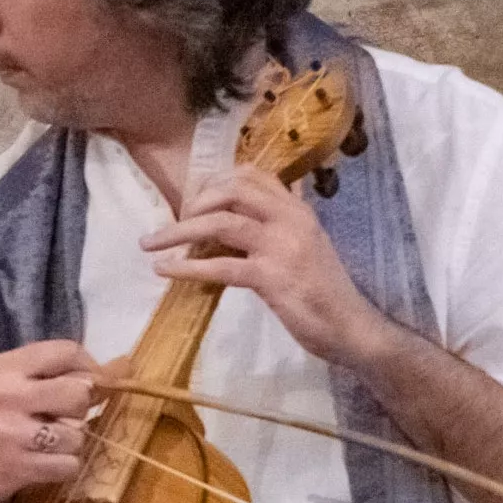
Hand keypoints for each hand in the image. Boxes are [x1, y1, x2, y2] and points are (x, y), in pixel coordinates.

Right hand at [0, 339, 103, 502]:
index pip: (66, 351)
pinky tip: (41, 465)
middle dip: (80, 411)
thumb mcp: (3, 387)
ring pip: (77, 434)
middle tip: (61, 419)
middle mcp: (7, 395)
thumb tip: (123, 367)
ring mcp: (10, 433)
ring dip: (69, 445)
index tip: (90, 384)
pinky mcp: (16, 467)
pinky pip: (68, 465)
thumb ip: (52, 376)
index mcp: (3, 368)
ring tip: (45, 446)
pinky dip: (62, 468)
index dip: (90, 367)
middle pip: (79, 393)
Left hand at [142, 170, 394, 370]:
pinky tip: (165, 271)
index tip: (192, 198)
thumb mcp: (304, 246)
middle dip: (192, 203)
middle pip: (232, 191)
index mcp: (298, 209)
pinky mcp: (273, 278)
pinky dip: (187, 266)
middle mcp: (291, 219)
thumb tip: (239, 216)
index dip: (215, 182)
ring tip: (150, 244)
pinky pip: (222, 266)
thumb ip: (276, 226)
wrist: (352, 327)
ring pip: (221, 223)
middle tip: (171, 223)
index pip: (253, 175)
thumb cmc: (323, 290)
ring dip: (178, 231)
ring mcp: (282, 246)